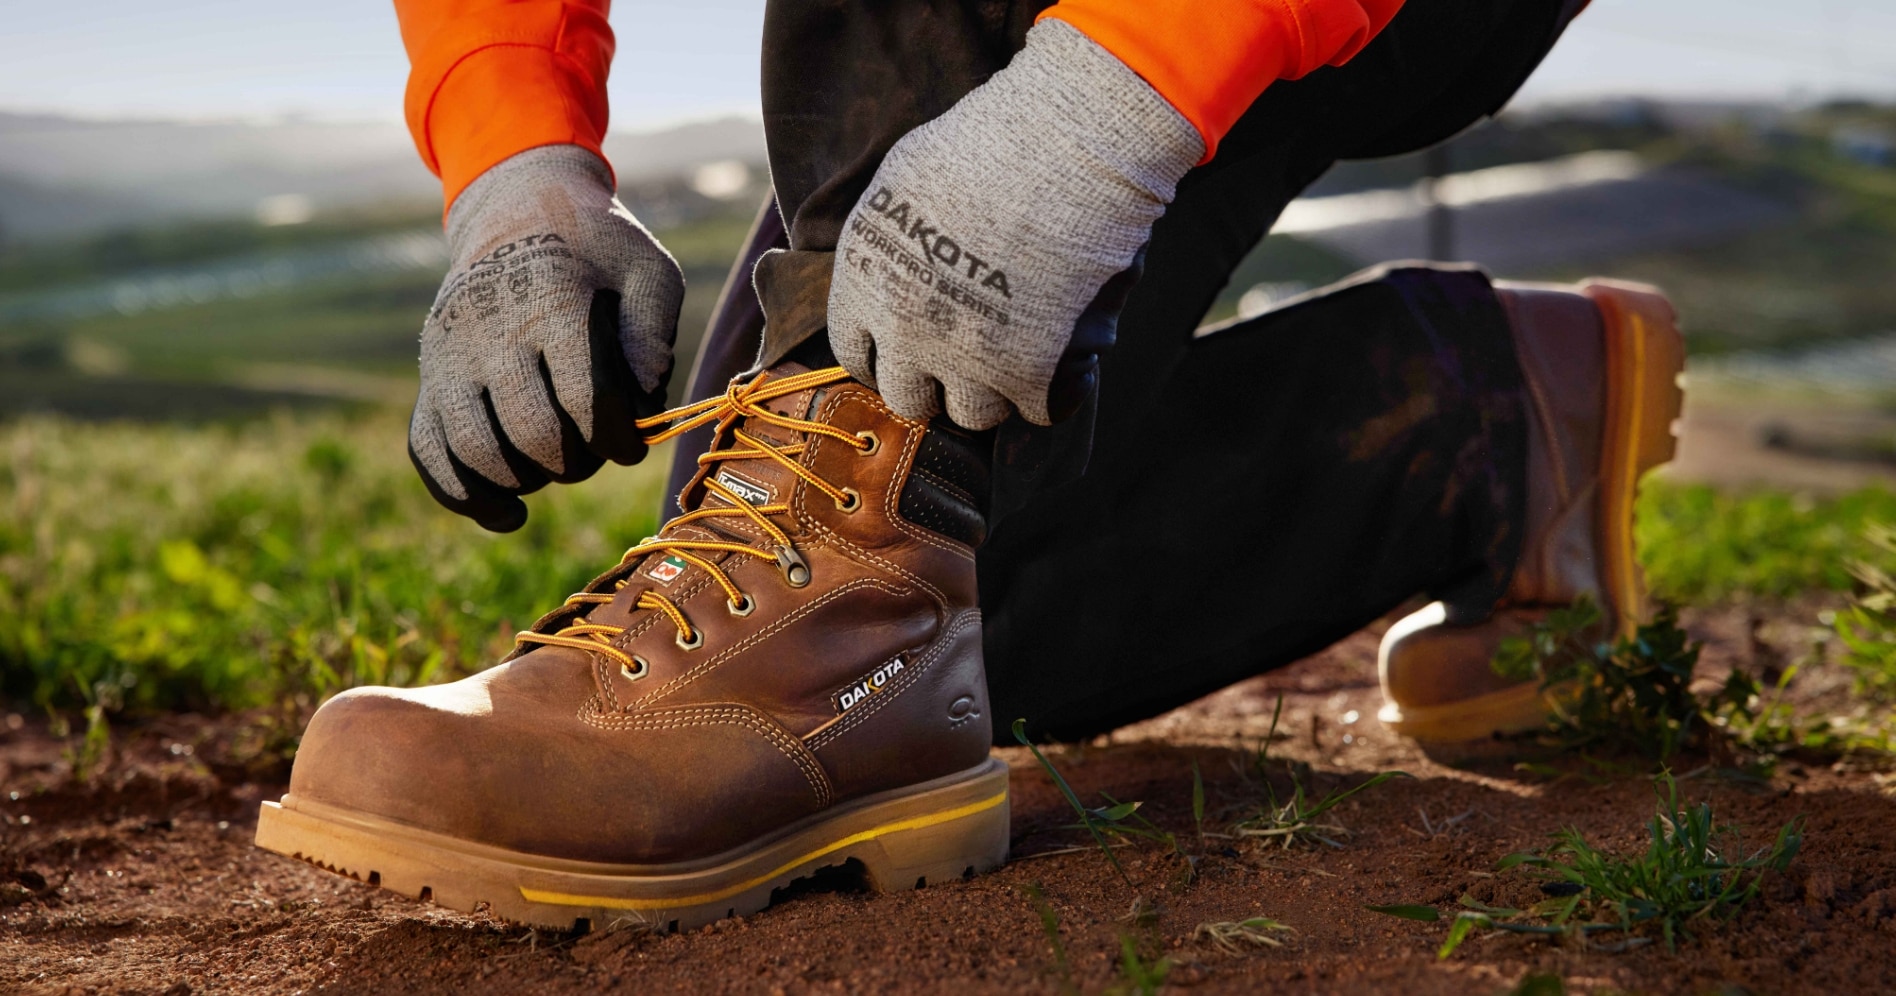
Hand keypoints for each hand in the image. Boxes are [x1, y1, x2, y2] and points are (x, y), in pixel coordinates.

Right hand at [410, 145, 683, 530]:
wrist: (517, 210)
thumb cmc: (597, 248)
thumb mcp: (646, 269)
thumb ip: (654, 333)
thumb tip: (643, 405)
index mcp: (553, 304)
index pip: (586, 400)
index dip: (618, 440)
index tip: (631, 444)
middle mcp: (492, 332)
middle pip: (533, 434)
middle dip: (576, 462)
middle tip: (592, 451)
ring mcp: (450, 354)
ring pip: (473, 450)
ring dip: (524, 480)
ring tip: (553, 469)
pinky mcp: (430, 374)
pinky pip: (428, 450)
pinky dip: (462, 495)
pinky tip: (507, 513)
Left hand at [827, 20, 1202, 429]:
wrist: (1062, 147)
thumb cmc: (989, 143)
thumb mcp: (904, 179)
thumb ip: (890, 238)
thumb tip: (894, 265)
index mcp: (865, 281)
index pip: (855, 351)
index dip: (888, 350)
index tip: (916, 341)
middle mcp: (904, 330)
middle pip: (908, 395)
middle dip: (937, 378)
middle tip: (971, 349)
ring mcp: (966, 359)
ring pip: (973, 413)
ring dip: (995, 389)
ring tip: (1021, 346)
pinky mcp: (1029, 374)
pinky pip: (1039, 410)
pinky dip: (1054, 388)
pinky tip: (1064, 351)